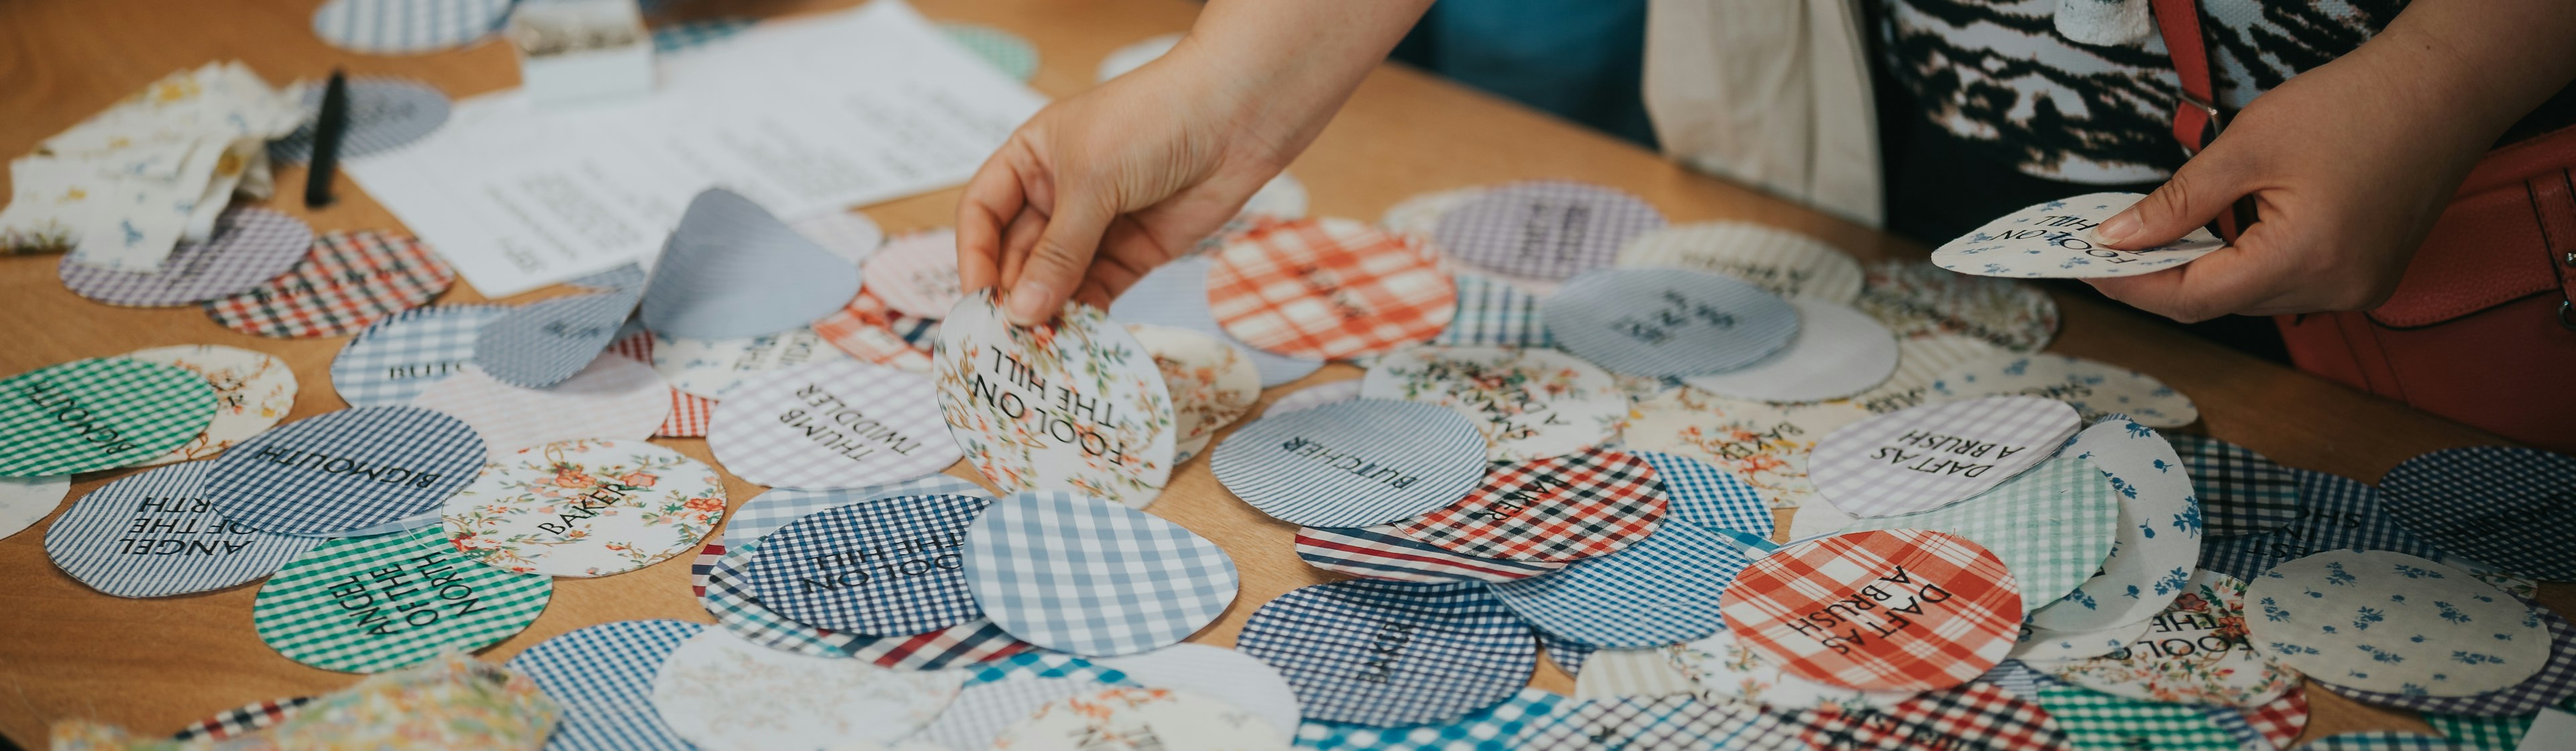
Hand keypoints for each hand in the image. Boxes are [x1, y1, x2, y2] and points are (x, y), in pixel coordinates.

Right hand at [954, 49, 1287, 324]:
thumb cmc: (1151, 122)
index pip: (983, 213)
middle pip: (1018, 254)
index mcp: (1030, 159)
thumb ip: (1057, 251)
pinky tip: (1078, 340)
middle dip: (1013, 294)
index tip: (978, 300)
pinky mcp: (1134, 252)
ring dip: (1048, 312)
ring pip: (1057, 279)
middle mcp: (1057, 194)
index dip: (975, 256)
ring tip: (1041, 348)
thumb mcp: (1091, 181)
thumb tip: (1021, 312)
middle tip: (1010, 339)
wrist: (1236, 116)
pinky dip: (1086, 315)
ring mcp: (1096, 225)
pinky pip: (1097, 290)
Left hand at [2086, 0, 2575, 321]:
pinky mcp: (2367, 277)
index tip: (2086, 266)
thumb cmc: (2354, 105)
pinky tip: (2219, 235)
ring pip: (2251, 296)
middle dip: (2160, 278)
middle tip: (2107, 248)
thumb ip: (2177, 201)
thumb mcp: (2248, 146)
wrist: (2442, 90)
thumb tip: (2118, 237)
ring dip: (2202, 271)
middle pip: (2220, 303)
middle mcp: (2336, 288)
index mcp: (2305, 259)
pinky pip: (2287, 284)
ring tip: (2153, 239)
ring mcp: (2357, 289)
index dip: (2132, 286)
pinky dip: (2245, 264)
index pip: (2193, 298)